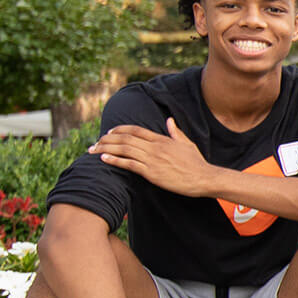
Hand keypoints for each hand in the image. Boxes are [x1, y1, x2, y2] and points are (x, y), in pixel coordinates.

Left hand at [91, 119, 216, 195]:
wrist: (204, 177)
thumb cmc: (196, 162)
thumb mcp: (187, 143)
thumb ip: (176, 132)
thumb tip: (169, 120)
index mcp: (162, 139)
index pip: (135, 130)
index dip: (119, 129)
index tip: (108, 132)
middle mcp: (155, 147)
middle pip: (125, 138)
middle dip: (106, 139)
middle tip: (94, 143)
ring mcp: (153, 159)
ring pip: (124, 149)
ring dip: (106, 148)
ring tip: (93, 150)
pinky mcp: (152, 173)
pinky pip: (129, 164)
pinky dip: (115, 160)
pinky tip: (105, 159)